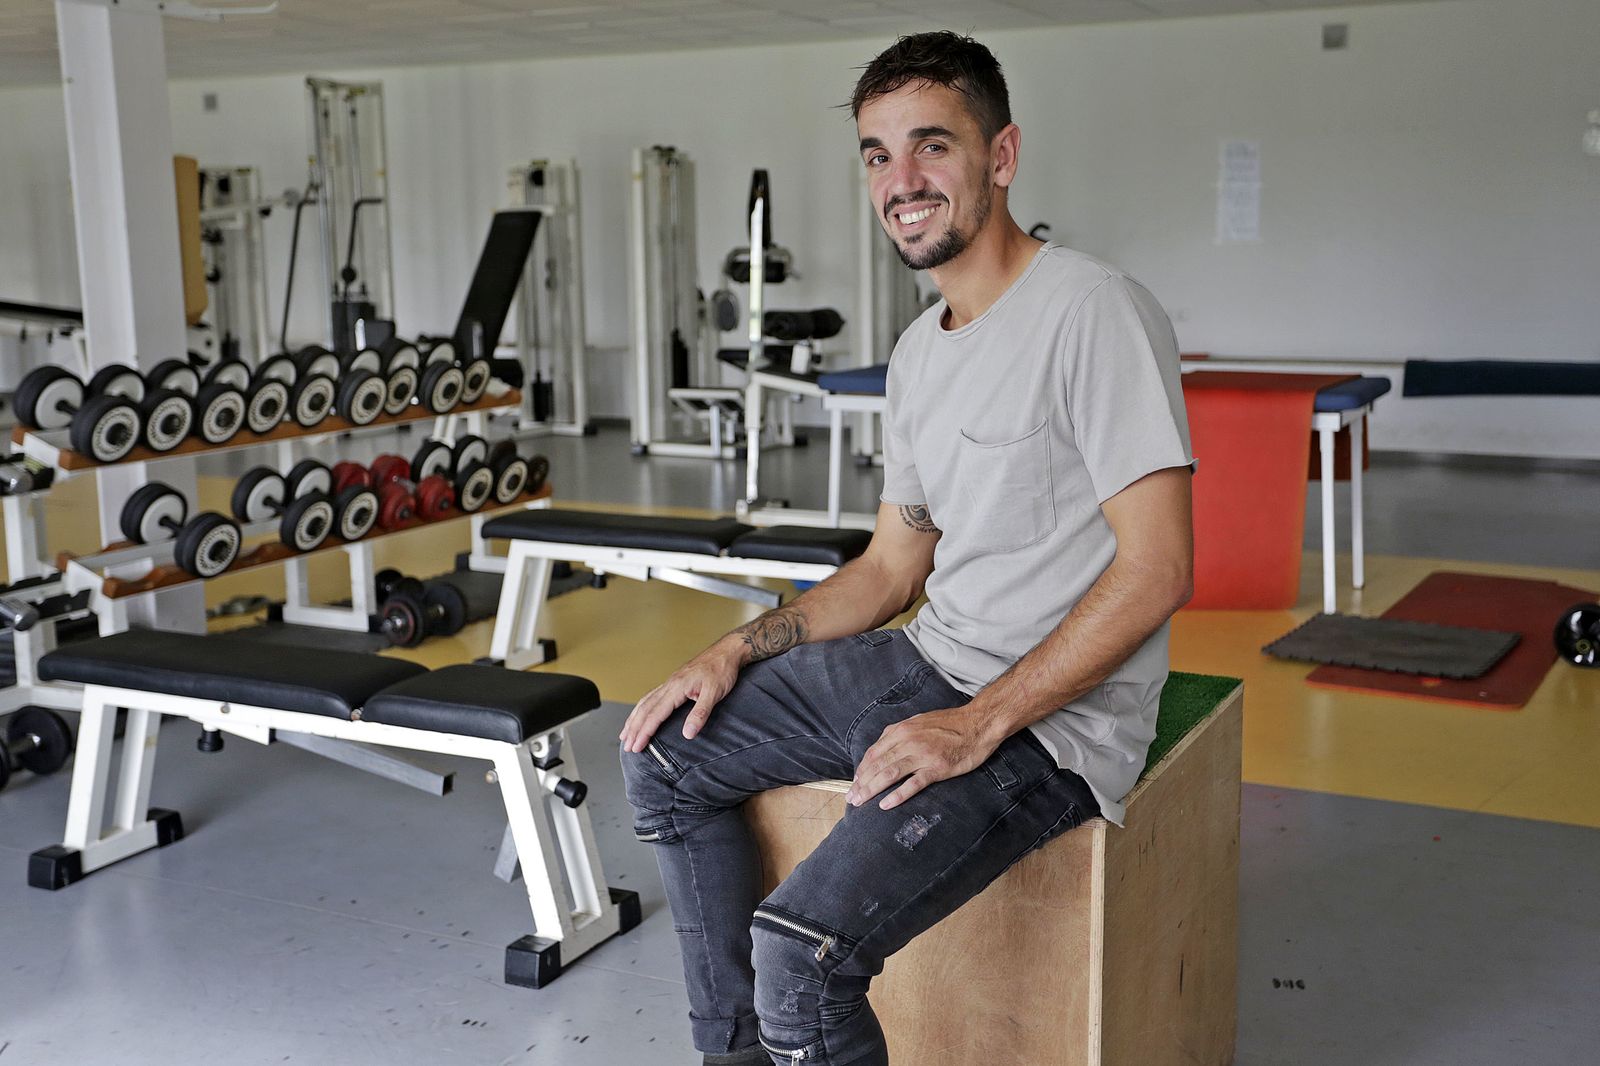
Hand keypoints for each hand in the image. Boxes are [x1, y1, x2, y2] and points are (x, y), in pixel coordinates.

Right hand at [620, 643, 742, 752]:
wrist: (727, 652)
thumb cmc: (722, 670)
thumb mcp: (715, 693)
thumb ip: (700, 713)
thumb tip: (688, 734)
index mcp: (677, 687)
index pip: (655, 714)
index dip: (645, 732)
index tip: (636, 746)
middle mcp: (669, 684)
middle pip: (645, 709)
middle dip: (634, 729)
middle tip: (627, 746)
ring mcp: (670, 682)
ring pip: (645, 702)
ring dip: (634, 719)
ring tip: (626, 733)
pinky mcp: (674, 682)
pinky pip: (652, 696)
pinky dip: (642, 708)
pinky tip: (640, 713)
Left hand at [845, 706, 1001, 810]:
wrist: (978, 723)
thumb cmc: (950, 723)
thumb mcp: (919, 722)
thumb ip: (900, 734)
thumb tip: (883, 749)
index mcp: (902, 730)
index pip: (874, 752)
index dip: (861, 770)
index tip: (854, 783)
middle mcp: (908, 741)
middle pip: (877, 765)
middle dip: (861, 783)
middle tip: (851, 798)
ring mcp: (922, 755)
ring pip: (890, 773)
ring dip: (872, 789)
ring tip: (861, 802)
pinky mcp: (937, 768)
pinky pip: (914, 784)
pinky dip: (898, 795)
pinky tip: (886, 804)